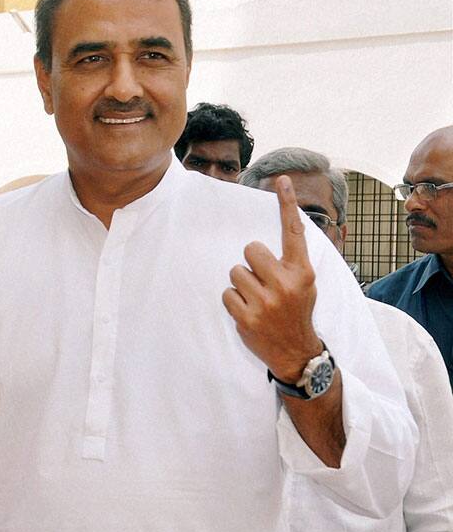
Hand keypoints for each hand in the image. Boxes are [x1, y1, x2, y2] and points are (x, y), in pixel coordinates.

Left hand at [222, 176, 322, 381]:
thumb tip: (279, 232)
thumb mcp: (305, 283)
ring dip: (241, 284)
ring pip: (235, 272)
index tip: (282, 179)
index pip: (293, 232)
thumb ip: (291, 261)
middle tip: (262, 281)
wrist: (296, 351)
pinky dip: (233, 301)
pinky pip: (226, 294)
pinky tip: (248, 311)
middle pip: (250, 250)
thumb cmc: (297, 310)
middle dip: (251, 263)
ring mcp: (265, 302)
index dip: (287, 204)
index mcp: (302, 272)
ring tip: (257, 299)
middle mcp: (285, 283)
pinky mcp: (247, 317)